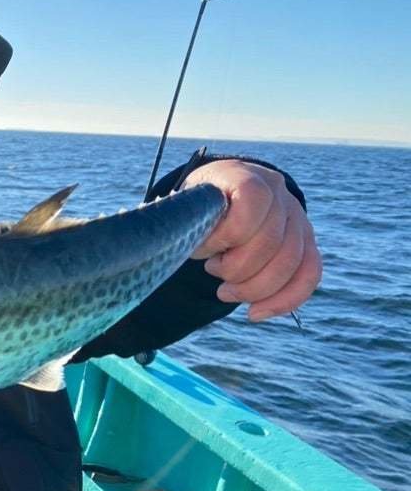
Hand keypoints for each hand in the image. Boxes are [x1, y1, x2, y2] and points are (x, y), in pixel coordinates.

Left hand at [183, 159, 321, 321]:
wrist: (226, 196)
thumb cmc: (201, 205)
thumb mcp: (189, 203)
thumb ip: (189, 219)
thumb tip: (182, 245)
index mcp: (247, 176)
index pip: (253, 200)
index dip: (227, 233)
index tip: (203, 249)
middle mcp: (281, 194)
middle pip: (272, 242)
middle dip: (236, 268)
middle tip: (211, 270)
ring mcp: (298, 219)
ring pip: (291, 263)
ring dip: (253, 288)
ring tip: (224, 292)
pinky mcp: (307, 244)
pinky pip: (308, 276)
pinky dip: (283, 301)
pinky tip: (255, 313)